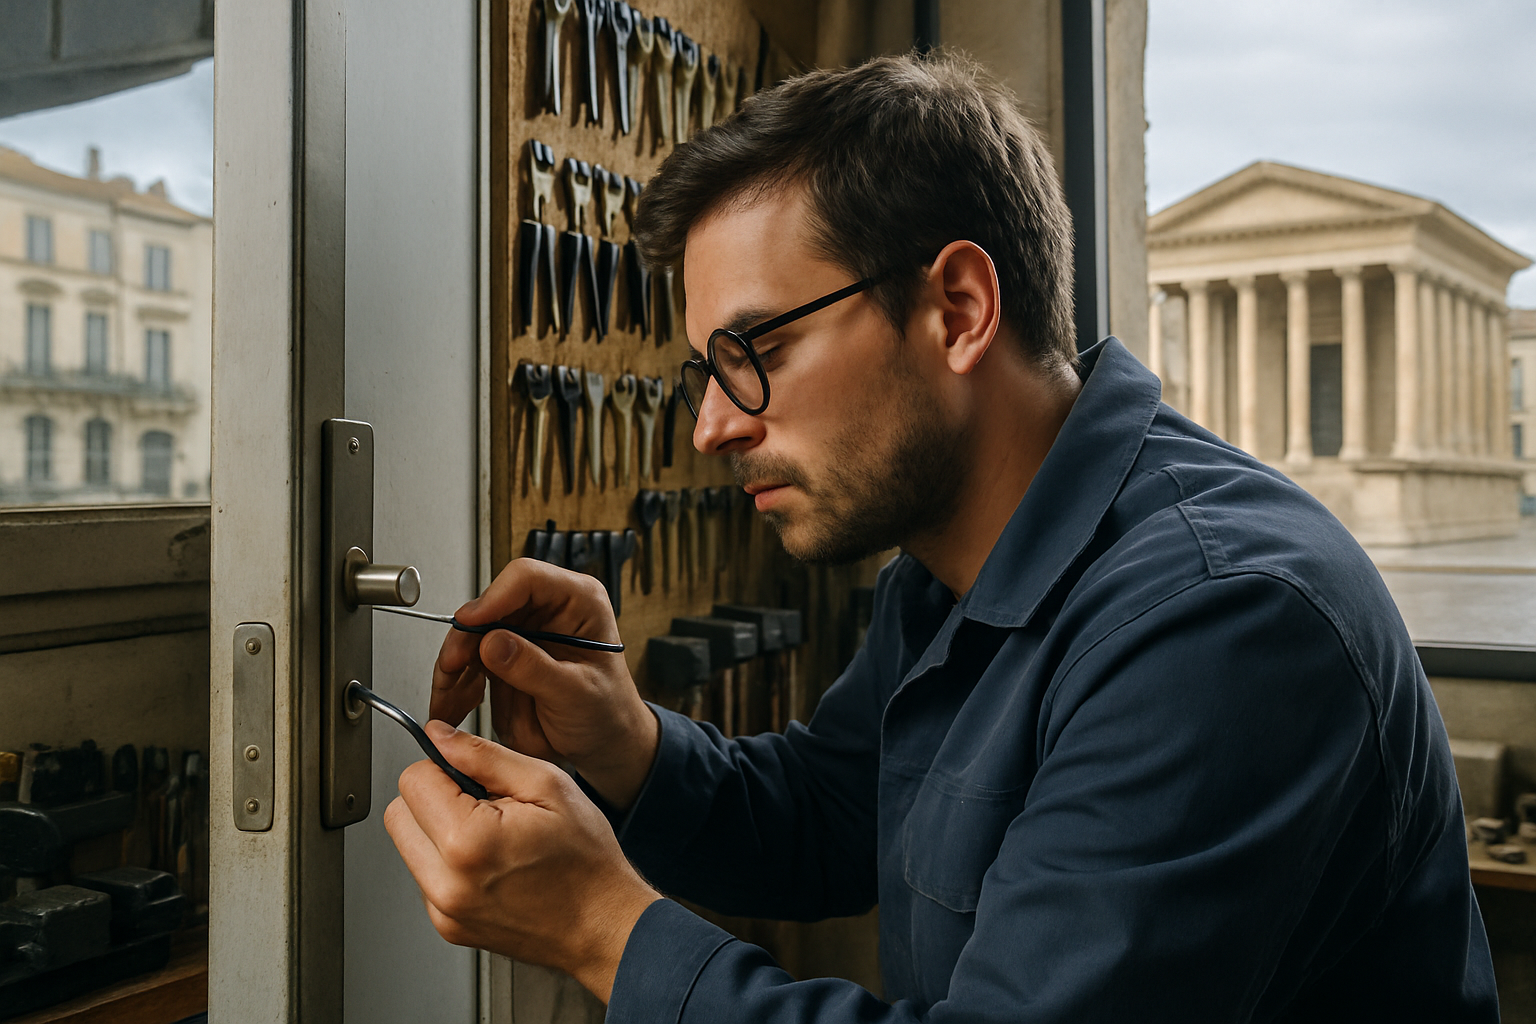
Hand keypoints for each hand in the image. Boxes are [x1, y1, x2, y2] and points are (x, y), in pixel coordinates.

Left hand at [385, 722, 661, 1002]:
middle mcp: (446, 883)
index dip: (444, 767)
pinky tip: (489, 861)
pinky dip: (448, 861)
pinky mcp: (446, 925)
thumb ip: (484, 755)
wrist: (602, 925)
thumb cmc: (586, 861)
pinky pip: (425, 875)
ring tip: (490, 833)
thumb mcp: (547, 784)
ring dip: (437, 830)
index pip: (412, 780)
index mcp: (468, 842)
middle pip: (398, 813)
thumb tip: (439, 736)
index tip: (473, 776)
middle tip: (481, 802)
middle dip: (432, 798)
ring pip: (408, 845)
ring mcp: (443, 910)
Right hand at [429, 558, 657, 808]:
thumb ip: (535, 668)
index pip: (527, 578)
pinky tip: (453, 702)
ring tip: (448, 695)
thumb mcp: (577, 693)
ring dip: (454, 663)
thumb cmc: (607, 711)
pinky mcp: (504, 655)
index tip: (471, 623)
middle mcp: (546, 610)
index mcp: (578, 601)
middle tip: (452, 665)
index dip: (494, 598)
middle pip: (490, 605)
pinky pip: (469, 660)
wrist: (604, 741)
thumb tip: (492, 642)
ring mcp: (523, 632)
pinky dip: (456, 681)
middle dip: (465, 637)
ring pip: (472, 633)